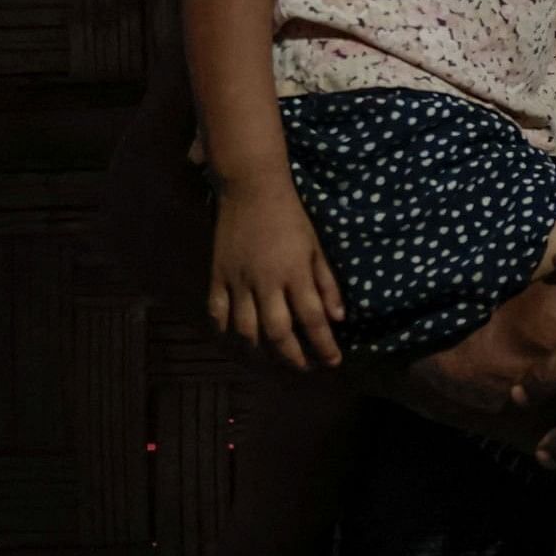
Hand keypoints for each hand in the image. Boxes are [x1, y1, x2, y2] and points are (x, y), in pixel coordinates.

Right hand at [209, 177, 345, 370]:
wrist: (251, 189)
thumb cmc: (291, 217)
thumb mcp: (316, 247)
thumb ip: (327, 283)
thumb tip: (338, 318)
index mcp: (294, 274)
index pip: (312, 320)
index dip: (324, 345)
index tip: (334, 362)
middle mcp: (265, 282)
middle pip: (277, 333)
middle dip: (292, 356)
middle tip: (304, 367)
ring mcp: (237, 280)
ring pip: (245, 329)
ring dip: (260, 351)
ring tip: (274, 359)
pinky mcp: (217, 275)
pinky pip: (217, 312)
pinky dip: (226, 330)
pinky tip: (238, 338)